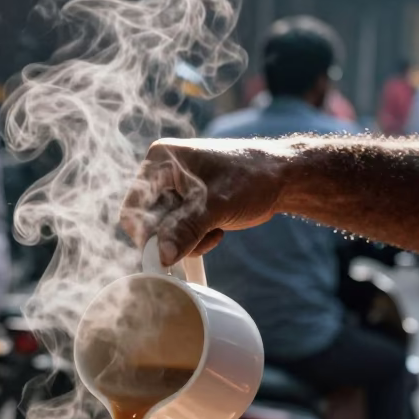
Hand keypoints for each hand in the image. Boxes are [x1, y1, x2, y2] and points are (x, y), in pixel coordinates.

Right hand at [120, 137, 286, 265]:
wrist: (283, 178)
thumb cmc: (252, 178)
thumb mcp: (216, 205)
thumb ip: (186, 230)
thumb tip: (162, 257)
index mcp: (161, 161)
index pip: (134, 208)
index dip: (146, 234)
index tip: (164, 254)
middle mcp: (162, 175)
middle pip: (149, 223)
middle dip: (175, 237)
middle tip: (201, 237)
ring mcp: (175, 193)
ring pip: (165, 234)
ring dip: (189, 240)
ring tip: (215, 228)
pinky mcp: (188, 208)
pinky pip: (179, 235)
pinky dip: (197, 240)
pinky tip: (218, 229)